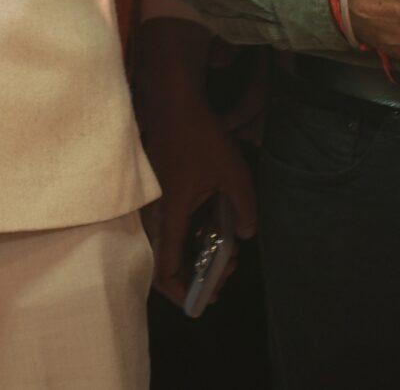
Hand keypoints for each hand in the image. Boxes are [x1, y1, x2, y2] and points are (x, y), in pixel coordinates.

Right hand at [131, 20, 255, 306]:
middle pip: (167, 262)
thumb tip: (245, 234)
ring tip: (225, 243)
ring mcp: (153, 202)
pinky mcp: (157, 190)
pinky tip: (212, 219)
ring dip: (195, 252)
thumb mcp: (233, 173)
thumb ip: (243, 209)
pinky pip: (171, 225)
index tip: (203, 299)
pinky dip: (190, 233)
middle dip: (197, 274)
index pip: (165, 269)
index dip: (182, 292)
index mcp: (169, 215)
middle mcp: (155, 214)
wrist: (174, 101)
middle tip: (227, 264)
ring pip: (170, 243)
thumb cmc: (200, 136)